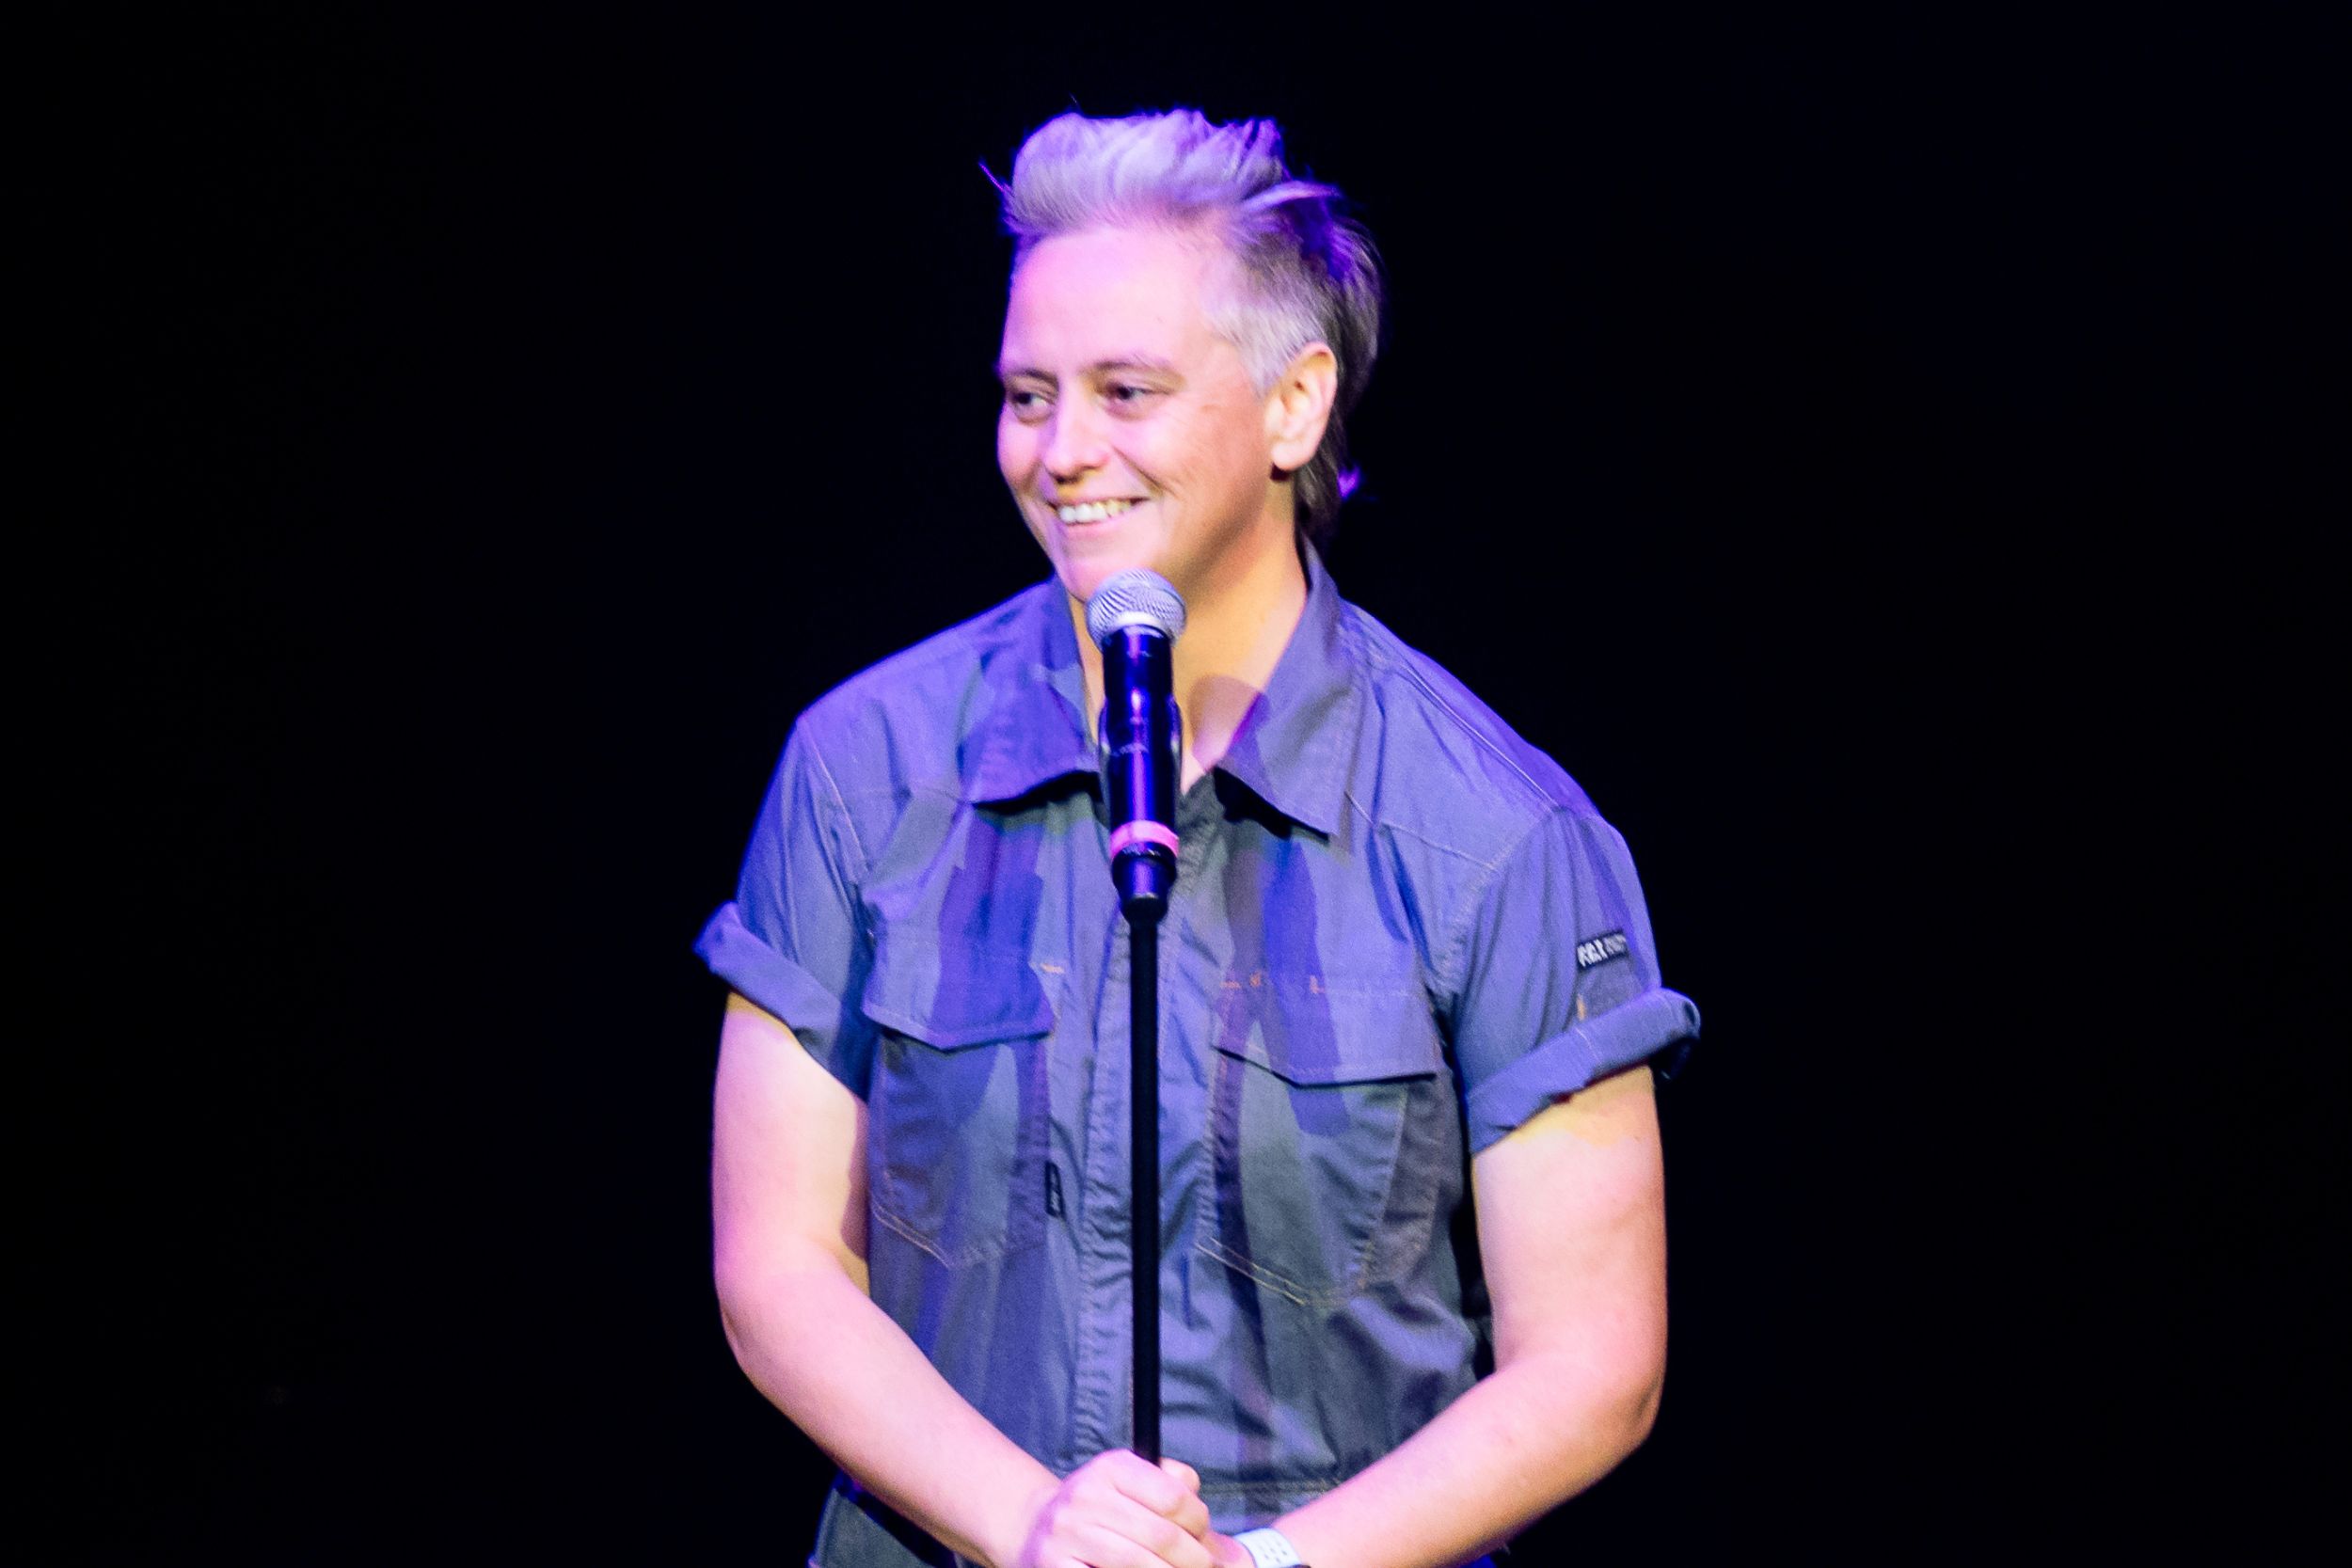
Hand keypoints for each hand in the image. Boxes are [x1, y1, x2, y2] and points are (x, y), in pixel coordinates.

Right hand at [1012, 1451, 1216, 1567]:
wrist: (1034, 1528)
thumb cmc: (1101, 1510)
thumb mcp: (1133, 1484)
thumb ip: (1176, 1490)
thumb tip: (1218, 1537)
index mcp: (1111, 1467)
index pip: (1174, 1496)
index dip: (1200, 1522)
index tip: (1203, 1537)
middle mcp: (1086, 1495)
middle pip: (1161, 1536)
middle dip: (1193, 1560)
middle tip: (1202, 1567)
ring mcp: (1067, 1534)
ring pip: (1137, 1564)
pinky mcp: (1055, 1566)